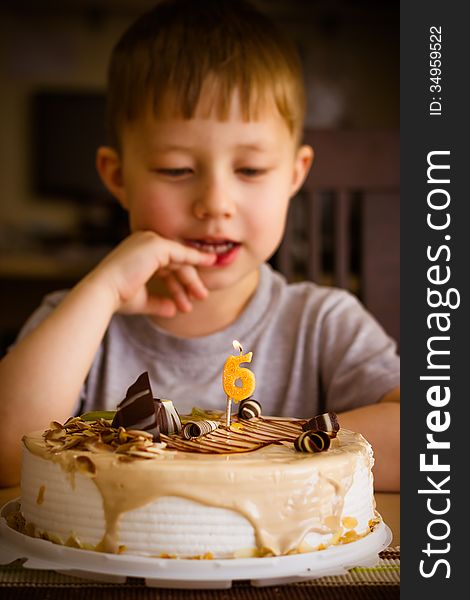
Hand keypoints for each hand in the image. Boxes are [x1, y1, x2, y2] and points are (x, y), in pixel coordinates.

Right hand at [88, 231, 215, 316]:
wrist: (103, 293)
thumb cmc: (117, 297)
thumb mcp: (142, 300)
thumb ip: (158, 303)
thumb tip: (173, 311)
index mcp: (138, 252)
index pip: (165, 266)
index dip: (178, 283)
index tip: (190, 298)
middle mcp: (143, 241)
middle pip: (175, 262)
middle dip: (189, 281)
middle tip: (201, 297)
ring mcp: (150, 240)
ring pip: (180, 260)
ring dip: (193, 279)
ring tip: (202, 296)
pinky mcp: (156, 245)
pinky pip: (182, 254)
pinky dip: (197, 259)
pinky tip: (210, 265)